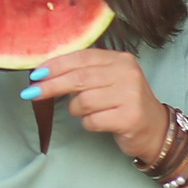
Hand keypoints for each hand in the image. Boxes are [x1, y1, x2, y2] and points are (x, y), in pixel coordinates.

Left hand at [24, 48, 164, 159]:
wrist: (156, 129)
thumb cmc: (124, 103)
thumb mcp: (108, 80)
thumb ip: (84, 73)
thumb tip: (44, 74)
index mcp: (120, 59)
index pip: (81, 57)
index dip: (55, 65)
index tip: (36, 74)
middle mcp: (127, 74)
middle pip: (78, 78)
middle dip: (51, 86)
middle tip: (31, 93)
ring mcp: (130, 95)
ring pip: (83, 101)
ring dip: (76, 110)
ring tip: (84, 112)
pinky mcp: (129, 118)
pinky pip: (92, 120)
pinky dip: (88, 124)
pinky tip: (97, 122)